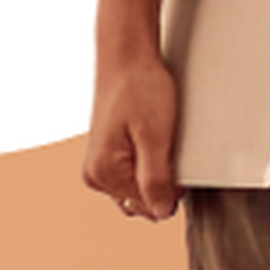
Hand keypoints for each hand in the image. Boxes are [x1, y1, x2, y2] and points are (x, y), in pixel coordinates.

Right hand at [83, 43, 181, 221]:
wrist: (127, 57)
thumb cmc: (140, 88)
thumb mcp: (156, 137)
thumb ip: (157, 179)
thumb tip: (160, 212)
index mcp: (104, 173)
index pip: (149, 208)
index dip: (171, 189)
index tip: (174, 160)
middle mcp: (95, 174)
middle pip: (141, 202)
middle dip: (160, 184)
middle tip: (166, 148)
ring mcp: (99, 164)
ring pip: (138, 189)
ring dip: (153, 174)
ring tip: (157, 141)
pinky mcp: (107, 154)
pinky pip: (132, 174)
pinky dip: (146, 164)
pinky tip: (151, 140)